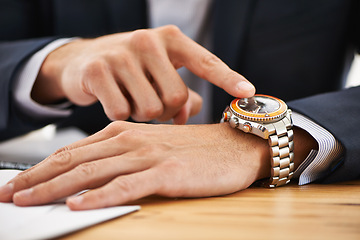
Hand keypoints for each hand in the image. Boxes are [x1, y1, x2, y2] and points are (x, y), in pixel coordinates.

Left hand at [0, 121, 271, 209]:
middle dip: (36, 178)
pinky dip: (100, 195)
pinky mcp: (167, 172)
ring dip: (55, 187)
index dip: (40, 167)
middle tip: (7, 195)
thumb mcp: (151, 147)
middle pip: (74, 160)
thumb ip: (122, 156)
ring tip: (27, 200)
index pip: (73, 151)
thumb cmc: (193, 149)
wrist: (234, 145)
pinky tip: (78, 204)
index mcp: (124, 133)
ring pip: (93, 172)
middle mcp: (130, 141)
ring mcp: (148, 155)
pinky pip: (127, 186)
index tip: (16, 184)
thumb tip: (92, 175)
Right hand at [32, 25, 254, 123]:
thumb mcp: (161, 73)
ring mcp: (121, 54)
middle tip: (153, 103)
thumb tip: (189, 117)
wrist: (83, 60)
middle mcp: (148, 40)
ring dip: (144, 115)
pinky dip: (121, 115)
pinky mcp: (97, 71)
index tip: (249, 92)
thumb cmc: (132, 70)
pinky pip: (122, 112)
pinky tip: (113, 101)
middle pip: (176, 98)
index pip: (205, 61)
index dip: (228, 78)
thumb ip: (183, 94)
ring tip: (132, 99)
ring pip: (150, 109)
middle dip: (167, 111)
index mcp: (171, 39)